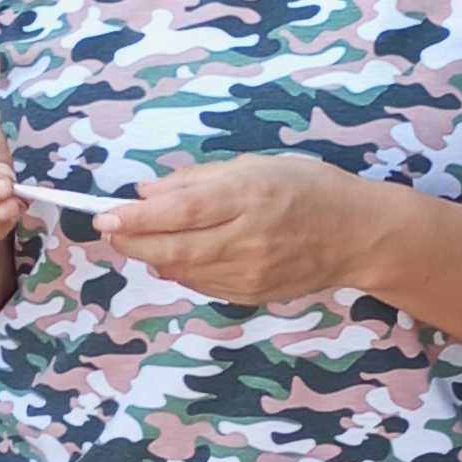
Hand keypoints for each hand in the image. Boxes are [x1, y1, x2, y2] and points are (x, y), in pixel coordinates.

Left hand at [104, 155, 376, 306]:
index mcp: (250, 196)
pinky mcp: (253, 295)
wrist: (356, 235)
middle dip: (132, 240)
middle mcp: (249, 238)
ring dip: (151, 256)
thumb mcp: (256, 165)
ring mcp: (251, 273)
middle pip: (173, 247)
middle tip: (108, 230)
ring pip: (183, 270)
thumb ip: (199, 180)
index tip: (104, 215)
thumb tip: (147, 193)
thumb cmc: (308, 187)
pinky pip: (203, 286)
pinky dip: (180, 270)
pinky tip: (172, 257)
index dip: (136, 217)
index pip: (180, 210)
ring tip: (136, 239)